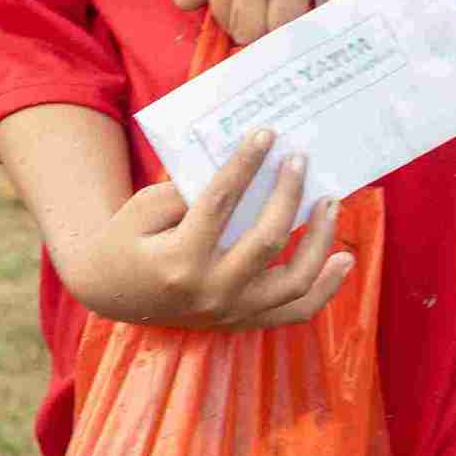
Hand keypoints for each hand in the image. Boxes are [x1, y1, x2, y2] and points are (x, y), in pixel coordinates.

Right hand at [58, 136, 354, 328]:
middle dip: (289, 195)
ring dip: (320, 240)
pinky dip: (325, 288)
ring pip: (294, 282)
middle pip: (267, 240)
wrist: (112, 292)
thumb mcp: (144, 208)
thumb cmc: (128, 239)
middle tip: (300, 159)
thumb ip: (188, 191)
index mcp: (179, 259)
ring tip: (331, 202)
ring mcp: (230, 312)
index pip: (221, 203)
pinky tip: (344, 259)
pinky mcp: (243, 321)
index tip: (267, 134)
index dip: (246, 164)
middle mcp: (210, 291)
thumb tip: (244, 166)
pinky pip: (296, 311)